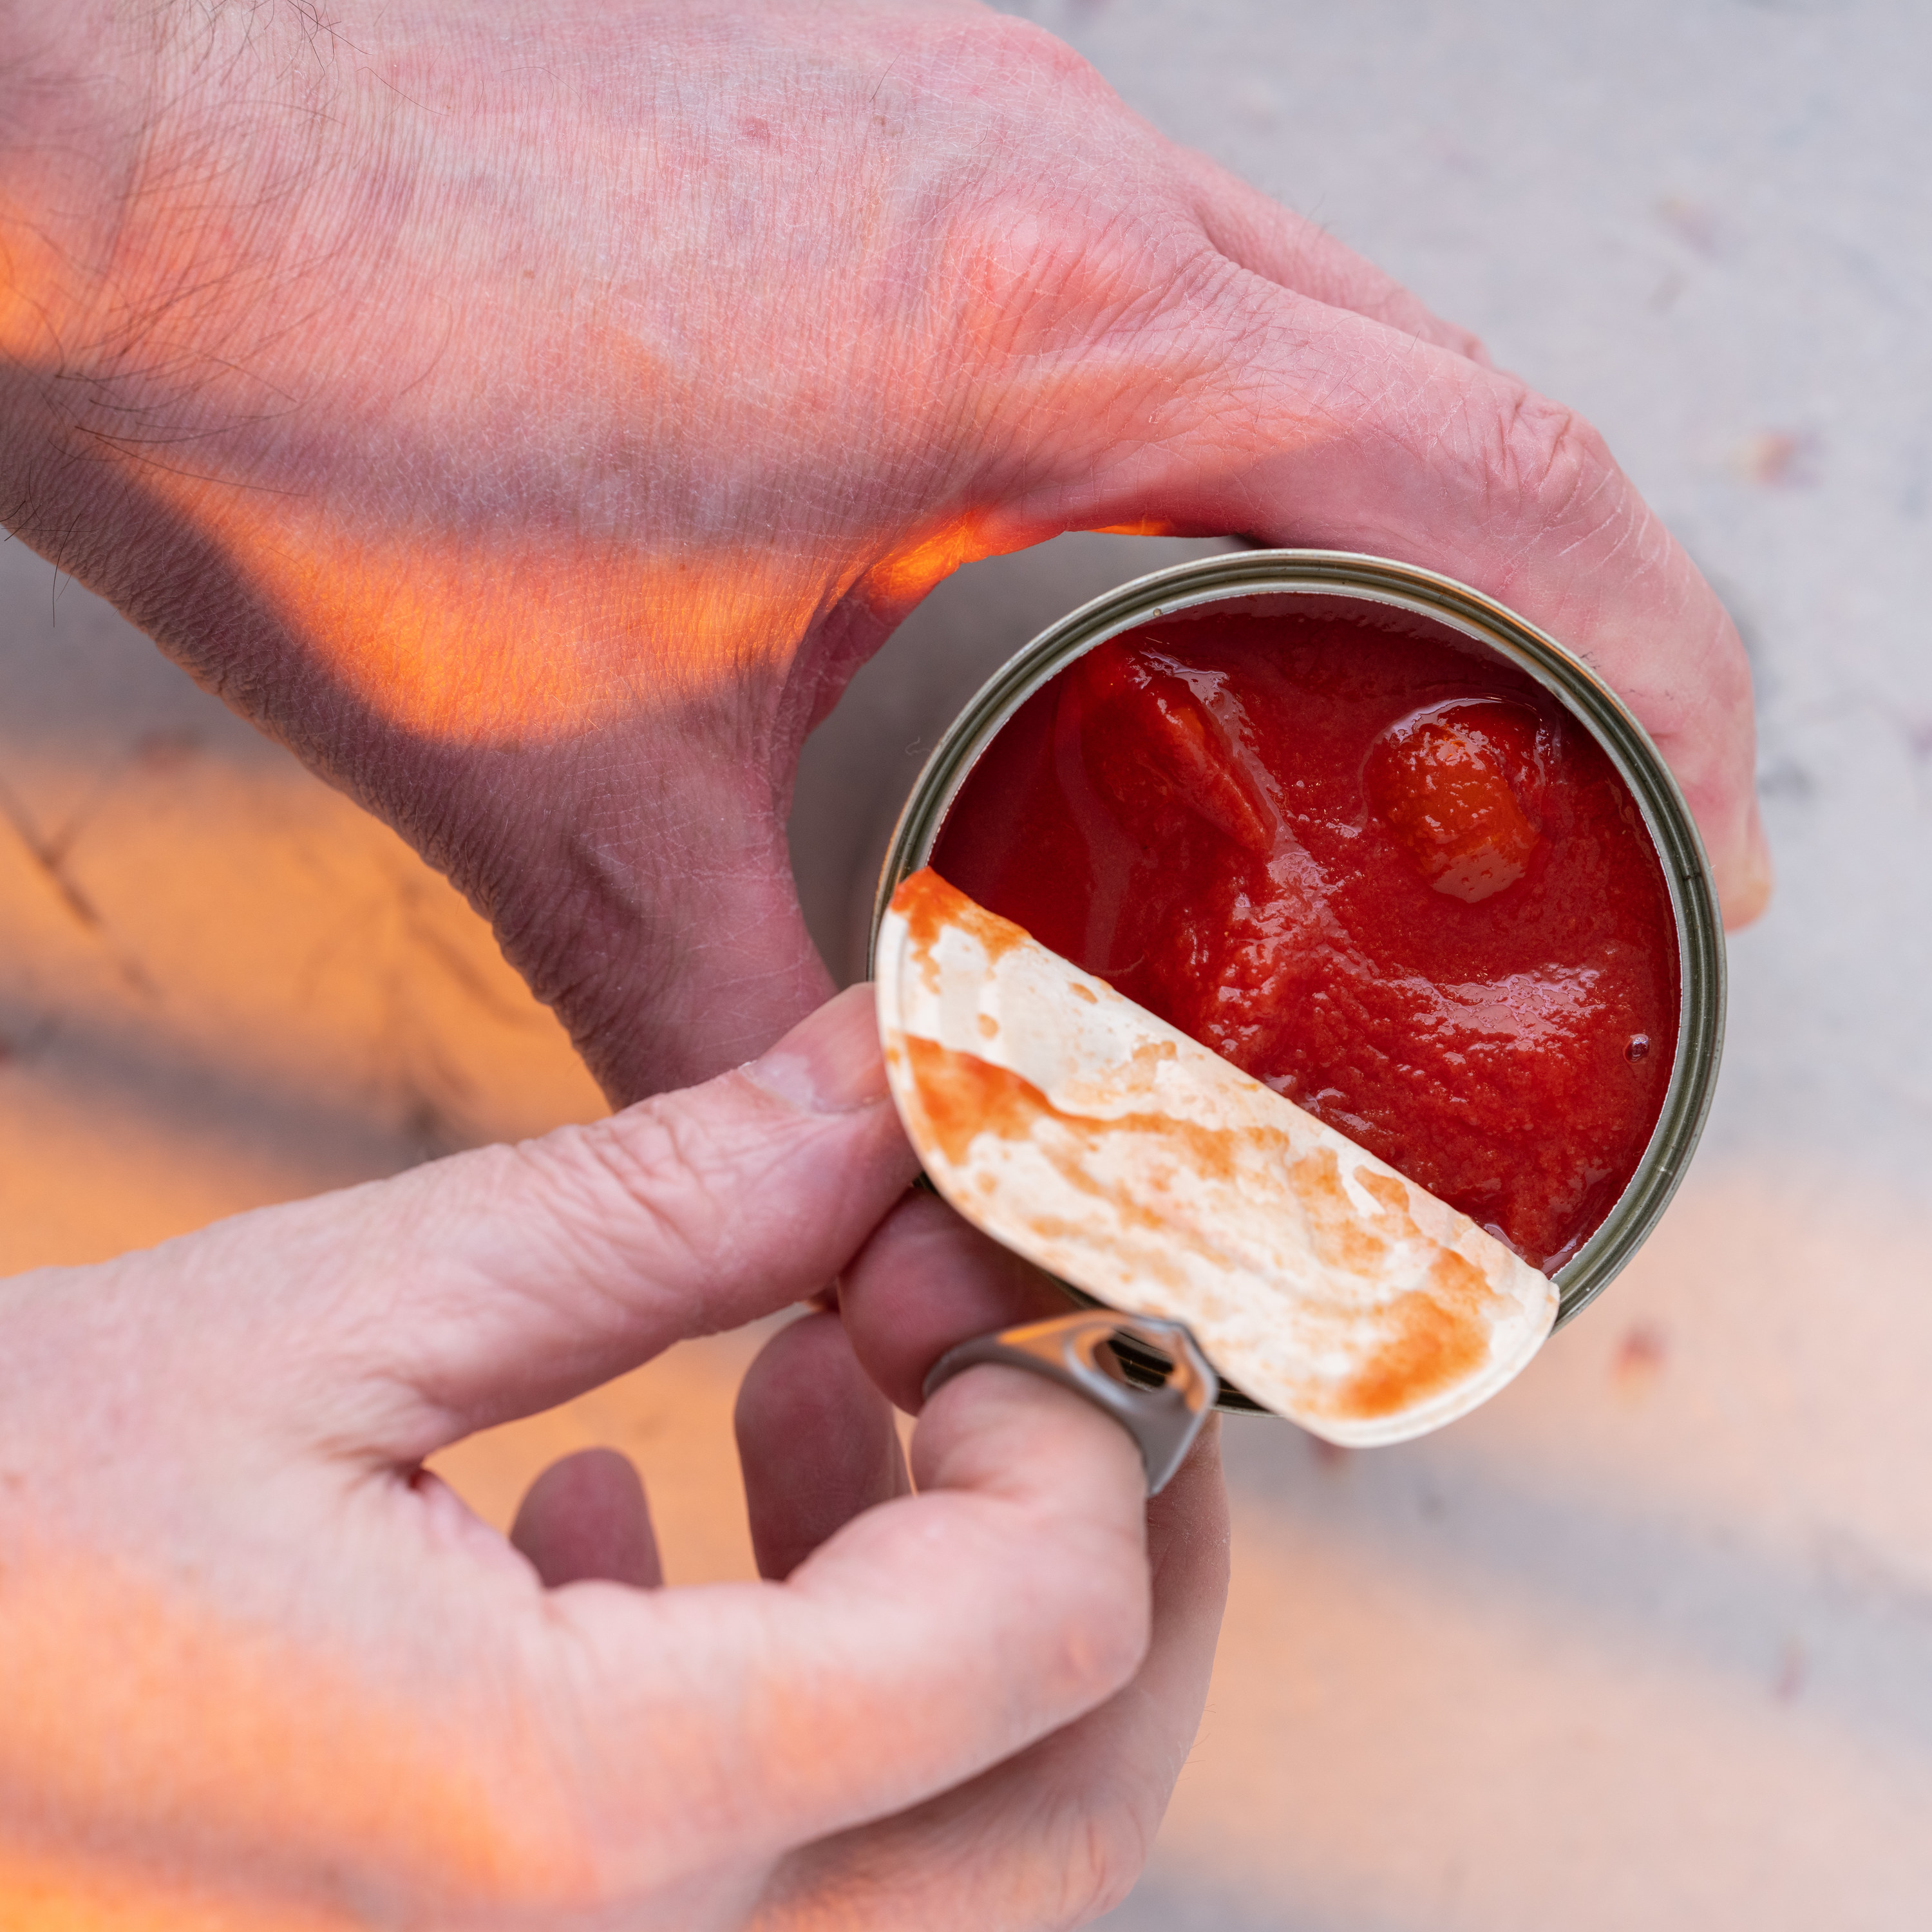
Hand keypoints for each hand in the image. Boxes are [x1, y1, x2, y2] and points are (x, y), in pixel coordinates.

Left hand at [0, 0, 1769, 1101]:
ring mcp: (996, 109)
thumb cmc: (306, 388)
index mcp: (1042, 315)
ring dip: (1398, 522)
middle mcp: (1063, 170)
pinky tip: (1181, 548)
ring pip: (1323, 324)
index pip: (1492, 480)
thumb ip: (737, 1022)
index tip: (1698, 827)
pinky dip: (1237, 434)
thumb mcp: (558, 769)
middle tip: (1561, 798)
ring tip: (1395, 704)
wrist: (115, 143)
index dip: (1650, 673)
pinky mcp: (912, 110)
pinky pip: (1174, 272)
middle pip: (1449, 395)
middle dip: (1556, 614)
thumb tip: (856, 1218)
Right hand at [0, 987, 1228, 1928]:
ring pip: (956, 1849)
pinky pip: (789, 1856)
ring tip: (812, 1377)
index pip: (1043, 1642)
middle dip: (1091, 1540)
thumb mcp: (340, 1314)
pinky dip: (805, 1658)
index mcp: (581, 1824)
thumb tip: (899, 1074)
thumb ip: (671, 1203)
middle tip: (997, 1337)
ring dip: (952, 1589)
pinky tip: (652, 1495)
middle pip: (1062, 1805)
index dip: (1075, 1421)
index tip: (962, 1269)